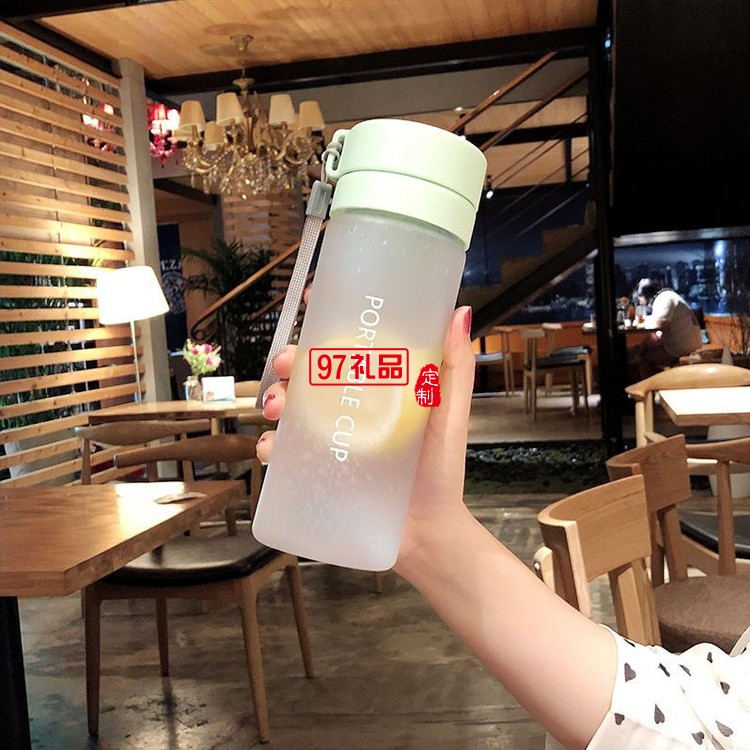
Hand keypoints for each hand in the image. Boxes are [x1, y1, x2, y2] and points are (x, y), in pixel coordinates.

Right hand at [256, 305, 475, 573]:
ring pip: (291, 410)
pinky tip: (273, 449)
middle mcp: (352, 409)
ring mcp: (333, 440)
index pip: (349, 346)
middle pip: (312, 374)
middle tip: (285, 367)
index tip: (311, 304)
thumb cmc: (441, 470)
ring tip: (276, 410)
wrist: (426, 534)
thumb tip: (459, 313)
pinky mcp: (320, 471)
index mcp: (380, 388)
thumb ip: (454, 367)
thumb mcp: (450, 414)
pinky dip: (272, 447)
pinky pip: (287, 454)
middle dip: (290, 363)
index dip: (325, 323)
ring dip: (274, 402)